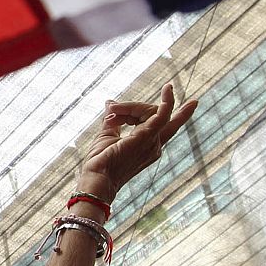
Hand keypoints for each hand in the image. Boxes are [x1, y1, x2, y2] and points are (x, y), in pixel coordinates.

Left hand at [77, 83, 196, 199]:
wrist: (97, 176)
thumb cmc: (101, 162)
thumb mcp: (107, 135)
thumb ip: (112, 118)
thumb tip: (109, 102)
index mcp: (148, 145)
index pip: (155, 120)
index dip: (143, 108)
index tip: (122, 104)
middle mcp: (155, 145)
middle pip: (156, 113)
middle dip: (133, 107)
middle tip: (112, 110)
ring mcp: (153, 141)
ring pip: (153, 110)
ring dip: (130, 106)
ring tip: (113, 111)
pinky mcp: (148, 136)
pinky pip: (162, 114)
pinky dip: (168, 101)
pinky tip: (168, 89)